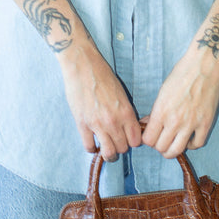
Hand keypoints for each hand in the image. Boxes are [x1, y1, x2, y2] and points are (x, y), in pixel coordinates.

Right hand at [58, 36, 141, 161]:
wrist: (83, 65)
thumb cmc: (102, 74)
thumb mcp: (121, 92)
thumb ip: (125, 111)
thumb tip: (128, 126)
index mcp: (126, 111)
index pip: (136, 140)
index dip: (132, 141)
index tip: (128, 138)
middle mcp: (113, 121)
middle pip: (123, 148)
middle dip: (120, 146)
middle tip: (116, 140)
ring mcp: (97, 124)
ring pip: (108, 152)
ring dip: (108, 152)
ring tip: (106, 147)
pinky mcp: (82, 124)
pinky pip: (89, 146)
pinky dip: (92, 147)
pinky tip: (93, 142)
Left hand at [141, 43, 218, 158]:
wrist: (204, 66)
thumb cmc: (182, 73)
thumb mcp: (163, 91)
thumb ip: (155, 111)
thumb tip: (148, 124)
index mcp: (161, 111)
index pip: (148, 139)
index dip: (148, 139)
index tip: (150, 135)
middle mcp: (175, 121)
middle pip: (161, 148)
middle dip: (158, 145)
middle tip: (161, 138)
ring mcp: (191, 124)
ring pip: (177, 151)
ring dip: (172, 150)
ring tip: (172, 143)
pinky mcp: (205, 124)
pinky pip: (197, 144)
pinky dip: (191, 145)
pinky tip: (188, 138)